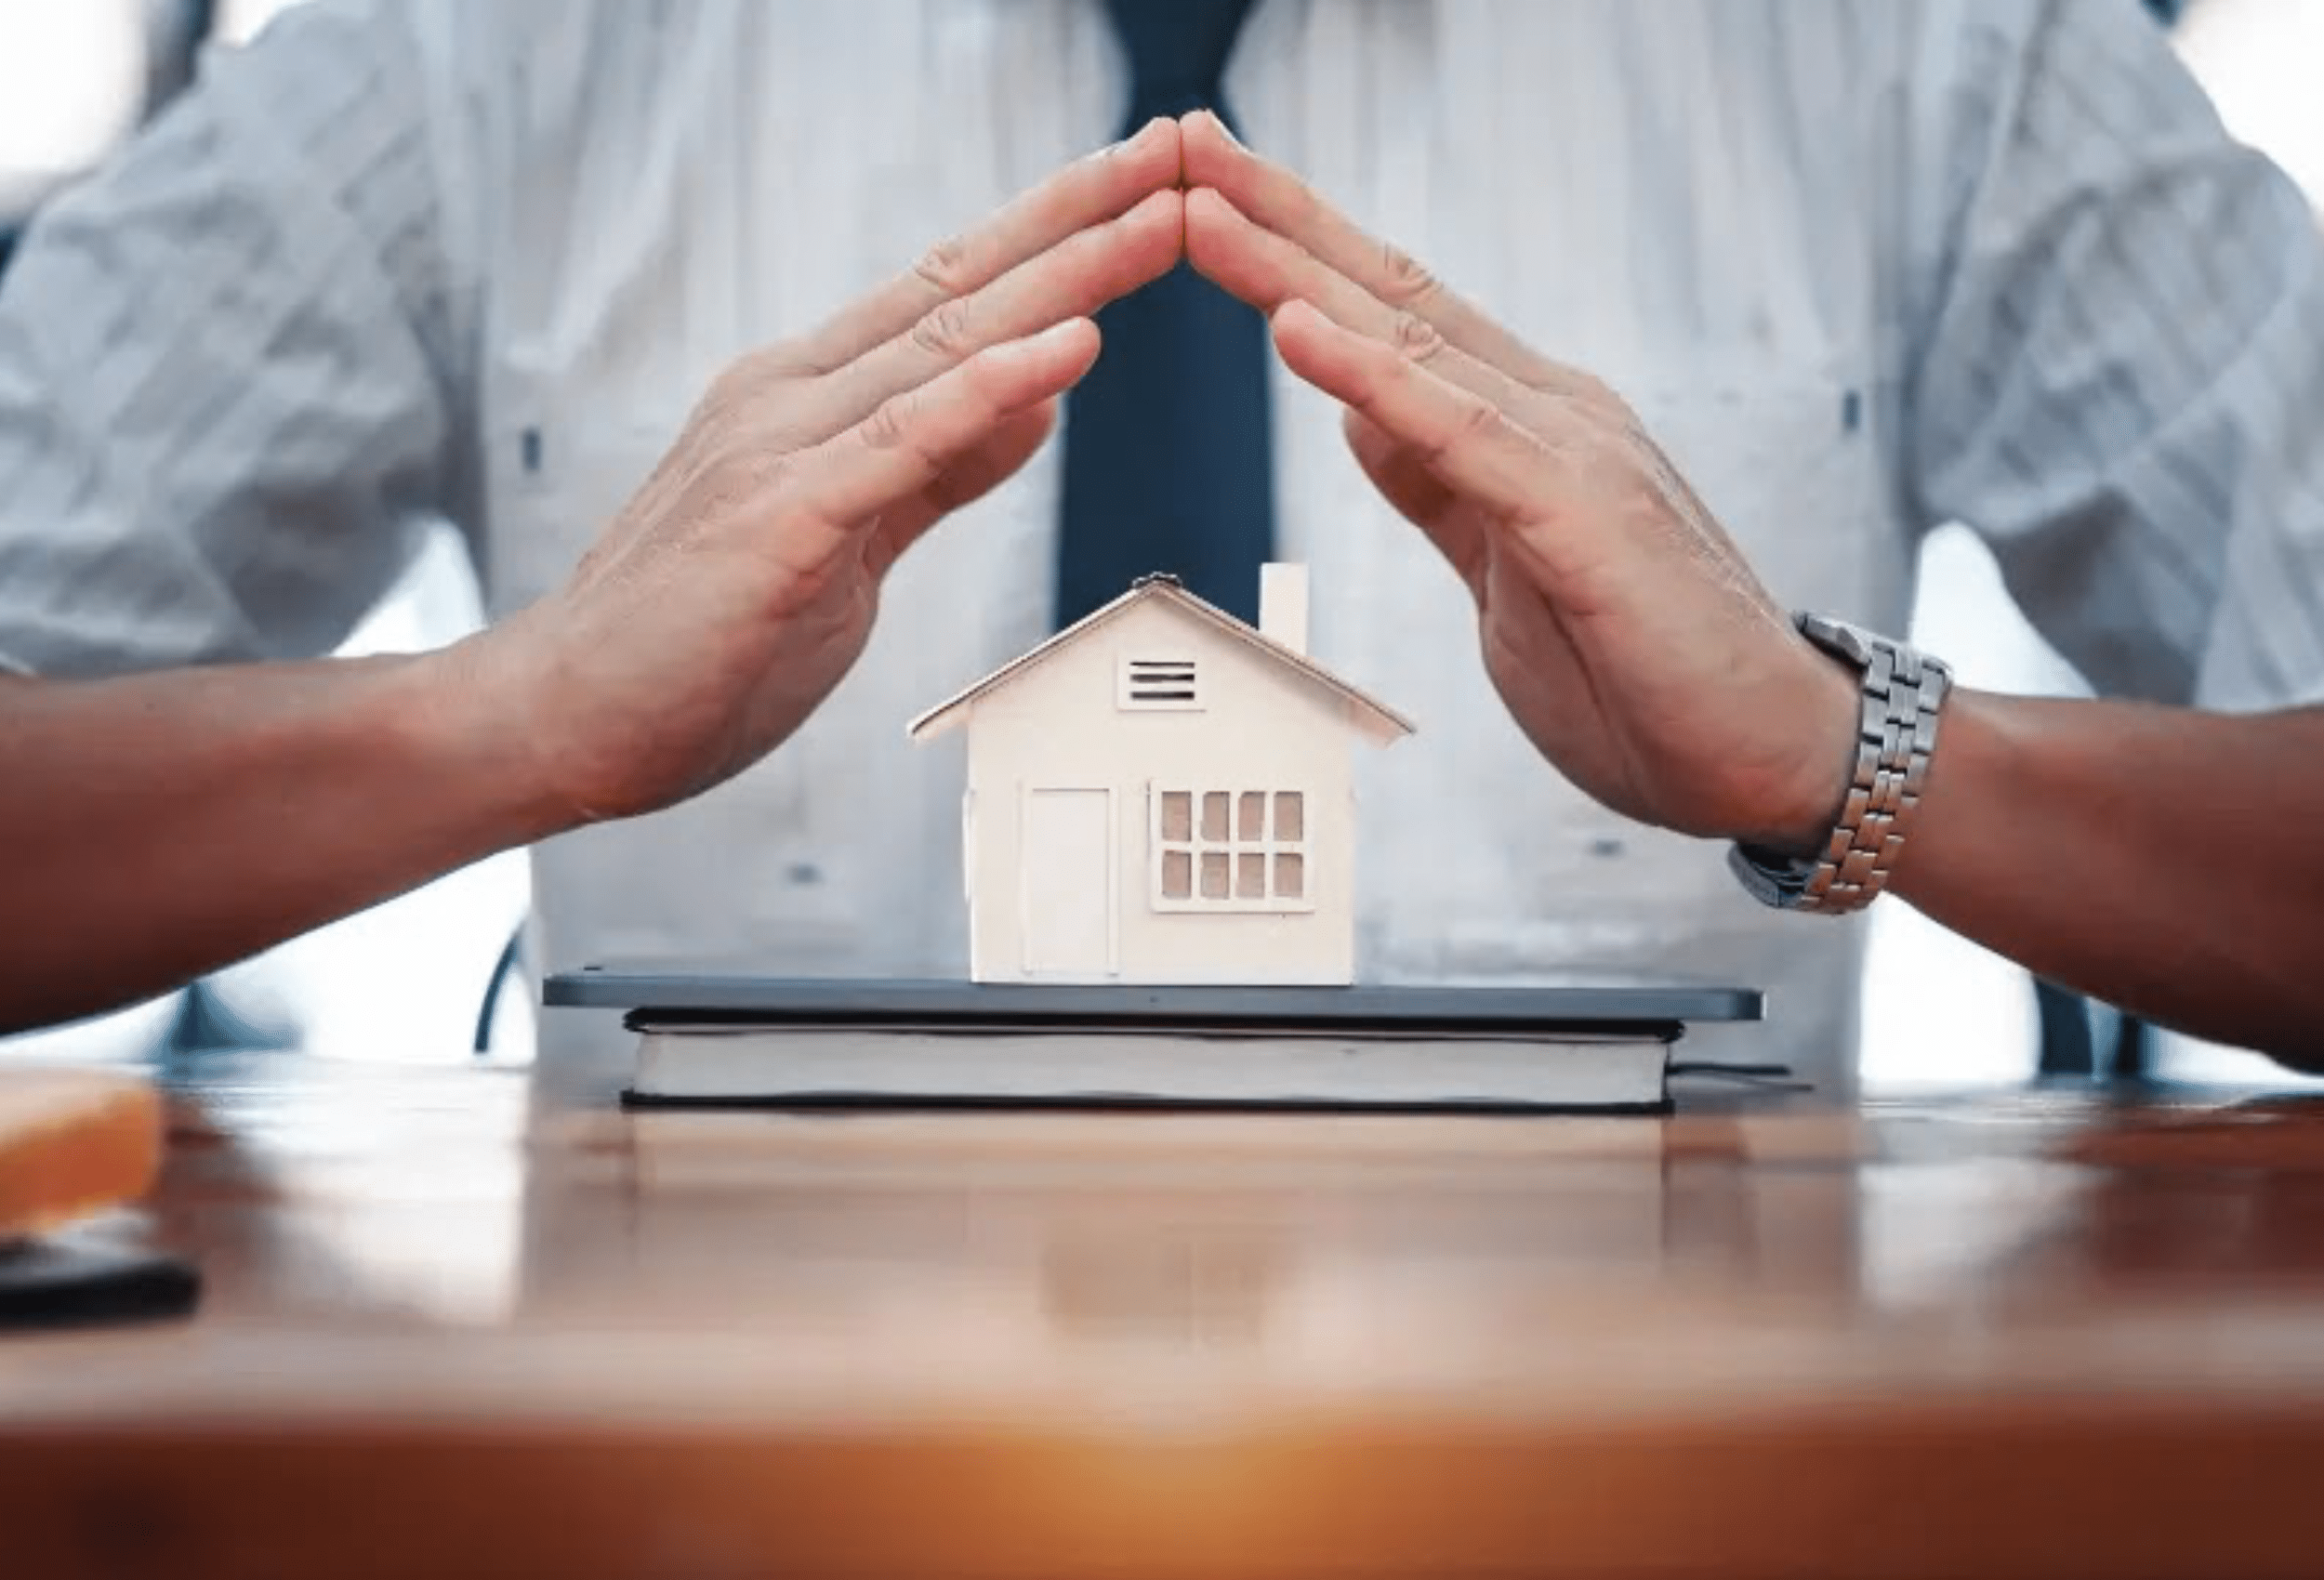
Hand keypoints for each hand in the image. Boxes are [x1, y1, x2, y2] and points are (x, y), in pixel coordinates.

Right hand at [473, 120, 1185, 824]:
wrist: (563, 718)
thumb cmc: (694, 638)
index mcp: (805, 394)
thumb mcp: (849, 538)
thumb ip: (939, 467)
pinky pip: (903, 442)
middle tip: (1178, 151)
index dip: (1052, 230)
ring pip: (947, 344)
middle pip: (963, 288)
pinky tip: (1067, 347)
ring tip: (1158, 220)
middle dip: (1081, 217)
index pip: (951, 290)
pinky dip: (990, 390)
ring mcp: (780, 451)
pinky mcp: (779, 522)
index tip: (1141, 182)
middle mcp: (790, 396)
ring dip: (1065, 278)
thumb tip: (1036, 400)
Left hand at [1180, 112, 1857, 852]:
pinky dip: (1369, 378)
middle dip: (1276, 219)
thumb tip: (1366, 418)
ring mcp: (1571, 452)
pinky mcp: (1582, 517)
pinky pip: (1456, 436)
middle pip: (1389, 295)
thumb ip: (1439, 487)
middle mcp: (1551, 409)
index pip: (1392, 313)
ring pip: (1407, 344)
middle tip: (1180, 145)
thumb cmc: (1646, 672)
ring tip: (1202, 210)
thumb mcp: (1502, 566)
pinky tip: (1295, 328)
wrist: (1772, 751)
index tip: (1207, 193)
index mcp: (1526, 422)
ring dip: (1294, 273)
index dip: (1296, 247)